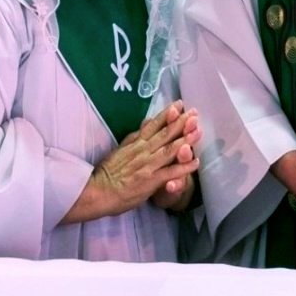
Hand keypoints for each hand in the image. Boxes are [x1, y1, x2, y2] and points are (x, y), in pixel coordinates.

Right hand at [63, 103, 201, 224]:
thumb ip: (132, 140)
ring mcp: (148, 165)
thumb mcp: (119, 150)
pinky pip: (170, 172)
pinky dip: (184, 167)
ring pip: (170, 150)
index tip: (179, 104)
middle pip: (165, 134)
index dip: (167, 114)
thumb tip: (143, 127)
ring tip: (198, 131)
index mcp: (135, 143)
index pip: (153, 125)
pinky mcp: (150, 180)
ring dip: (186, 140)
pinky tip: (196, 162)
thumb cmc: (107, 174)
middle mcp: (143, 151)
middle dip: (181, 122)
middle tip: (195, 112)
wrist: (97, 191)